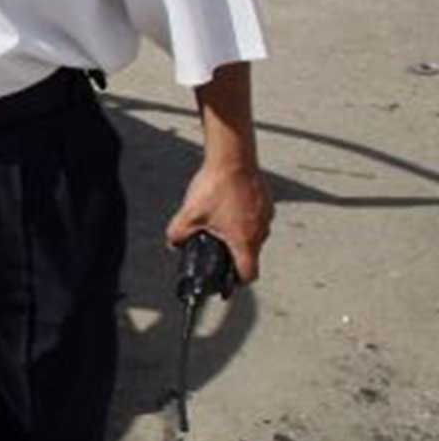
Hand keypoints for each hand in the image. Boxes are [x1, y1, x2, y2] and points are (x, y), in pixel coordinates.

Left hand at [166, 160, 272, 283]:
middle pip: (250, 254)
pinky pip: (256, 218)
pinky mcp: (267, 202)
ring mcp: (267, 216)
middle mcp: (261, 232)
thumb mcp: (188, 214)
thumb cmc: (215, 187)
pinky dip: (243, 218)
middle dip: (232, 254)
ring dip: (238, 234)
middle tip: (213, 246)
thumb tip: (173, 244)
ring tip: (217, 222)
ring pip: (253, 235)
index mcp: (245, 241)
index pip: (249, 274)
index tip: (225, 279)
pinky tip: (226, 207)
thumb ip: (177, 235)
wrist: (234, 158)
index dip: (236, 282)